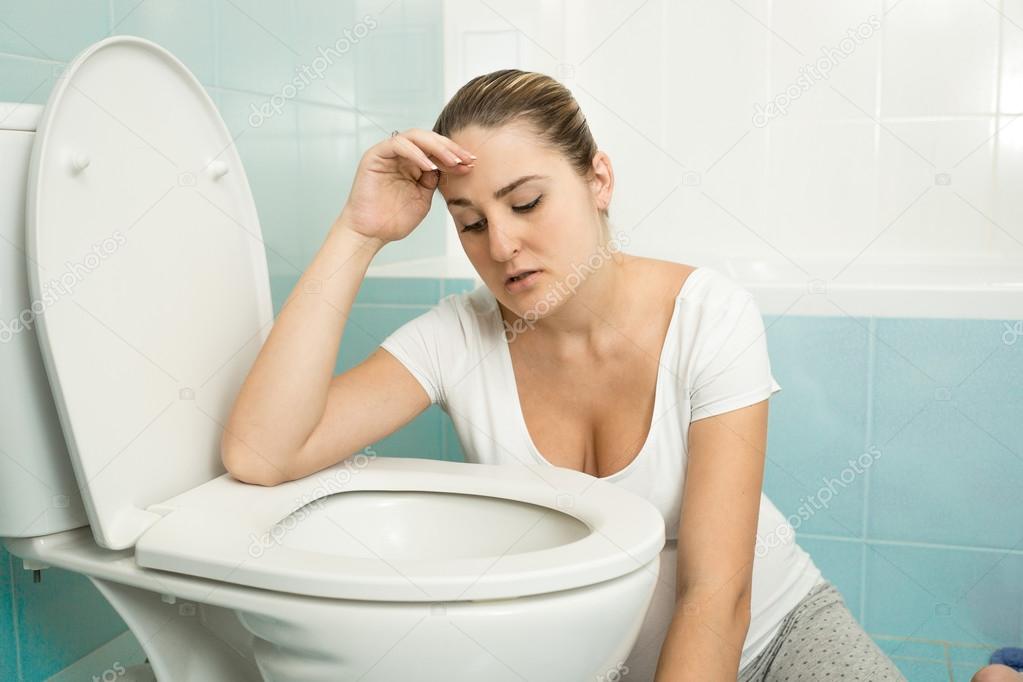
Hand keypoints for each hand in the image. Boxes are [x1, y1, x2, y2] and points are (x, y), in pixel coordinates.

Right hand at [336, 128, 474, 243]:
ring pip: (415, 137)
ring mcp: (387, 153)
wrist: (371, 234)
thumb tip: (453, 165)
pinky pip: (398, 145)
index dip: (455, 154)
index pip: (436, 150)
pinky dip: (416, 153)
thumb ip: (434, 181)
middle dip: (450, 148)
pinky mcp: (375, 156)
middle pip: (428, 139)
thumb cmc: (394, 219)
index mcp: (413, 163)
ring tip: (452, 161)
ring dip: (436, 147)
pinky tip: (429, 166)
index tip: (472, 163)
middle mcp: (400, 155)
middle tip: (466, 158)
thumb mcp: (423, 198)